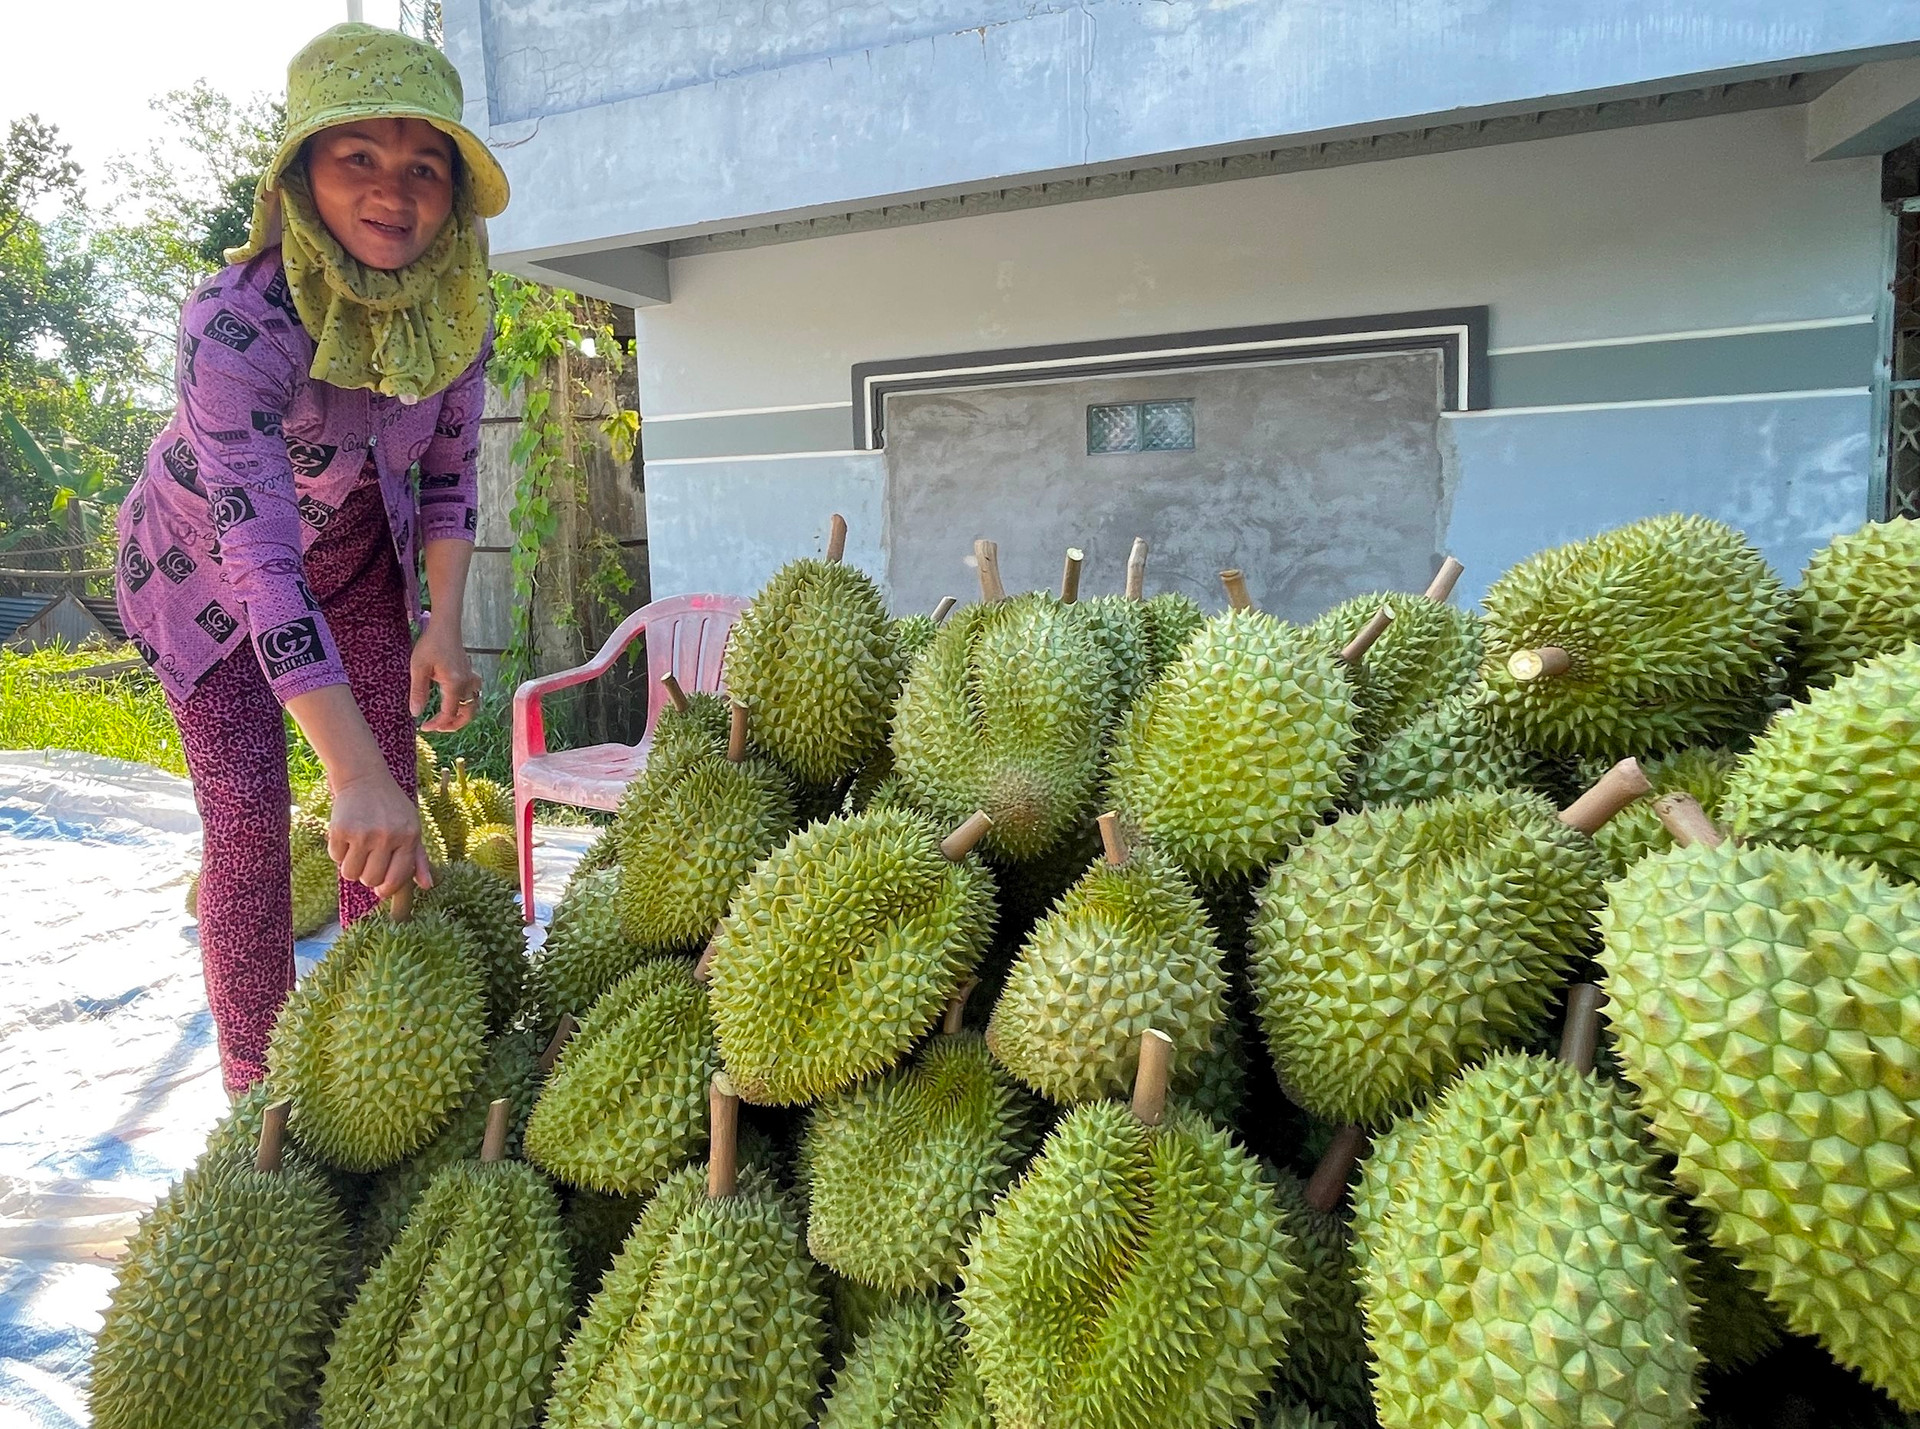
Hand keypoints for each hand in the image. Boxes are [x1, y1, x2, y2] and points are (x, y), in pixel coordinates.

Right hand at [328, 769, 432, 898]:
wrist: (364, 777)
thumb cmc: (391, 806)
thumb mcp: (412, 827)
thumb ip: (419, 858)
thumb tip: (427, 885)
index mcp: (409, 837)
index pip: (397, 878)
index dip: (386, 888)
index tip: (380, 889)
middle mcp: (387, 836)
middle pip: (371, 880)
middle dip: (367, 876)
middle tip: (368, 860)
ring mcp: (363, 833)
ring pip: (351, 874)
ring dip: (351, 867)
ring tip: (357, 848)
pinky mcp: (340, 829)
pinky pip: (336, 858)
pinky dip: (338, 852)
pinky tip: (346, 835)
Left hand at [412, 619, 480, 731]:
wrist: (445, 627)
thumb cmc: (431, 644)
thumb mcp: (418, 668)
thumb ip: (418, 692)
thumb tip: (416, 714)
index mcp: (455, 684)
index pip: (449, 713)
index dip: (437, 724)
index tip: (423, 727)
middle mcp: (467, 684)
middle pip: (467, 714)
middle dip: (453, 725)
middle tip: (436, 728)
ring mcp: (471, 679)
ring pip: (473, 705)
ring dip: (461, 716)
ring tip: (445, 719)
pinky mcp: (471, 675)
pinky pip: (474, 695)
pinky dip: (466, 704)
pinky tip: (455, 702)